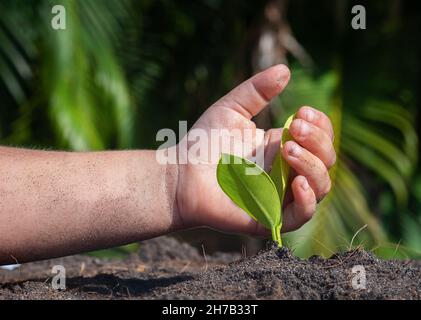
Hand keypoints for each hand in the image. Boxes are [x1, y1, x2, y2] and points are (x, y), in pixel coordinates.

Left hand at [175, 65, 335, 235]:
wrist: (181, 173)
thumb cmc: (204, 142)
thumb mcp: (231, 109)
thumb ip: (256, 90)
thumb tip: (285, 70)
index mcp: (282, 147)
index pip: (320, 138)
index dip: (320, 125)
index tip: (302, 111)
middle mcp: (287, 172)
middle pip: (326, 160)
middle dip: (317, 141)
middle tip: (295, 127)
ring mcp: (280, 196)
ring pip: (320, 187)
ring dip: (312, 166)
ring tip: (289, 150)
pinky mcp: (269, 217)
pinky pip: (301, 216)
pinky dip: (306, 201)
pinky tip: (297, 182)